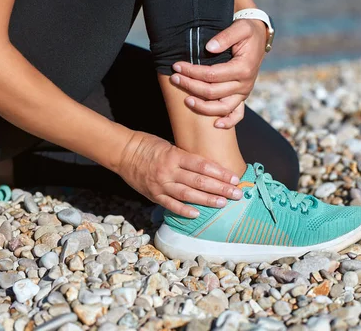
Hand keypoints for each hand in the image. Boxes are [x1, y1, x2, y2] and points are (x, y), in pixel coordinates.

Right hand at [117, 131, 242, 217]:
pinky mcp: (153, 195)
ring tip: (223, 203)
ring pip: (188, 195)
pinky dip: (184, 210)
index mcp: (174, 155)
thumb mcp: (169, 145)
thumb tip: (208, 168)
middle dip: (220, 188)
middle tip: (237, 193)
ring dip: (207, 200)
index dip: (220, 173)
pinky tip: (197, 214)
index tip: (234, 178)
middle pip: (199, 181)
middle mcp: (169, 171)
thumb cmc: (148, 145)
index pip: (202, 165)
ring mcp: (160, 184)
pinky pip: (170, 205)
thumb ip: (186, 158)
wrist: (124, 153)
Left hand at [169, 19, 266, 127]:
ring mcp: (243, 93)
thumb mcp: (240, 27)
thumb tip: (209, 48)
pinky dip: (228, 122)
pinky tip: (215, 125)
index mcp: (243, 68)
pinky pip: (237, 114)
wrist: (258, 37)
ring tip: (186, 101)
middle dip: (190, 86)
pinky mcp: (242, 97)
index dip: (192, 72)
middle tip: (174, 78)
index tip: (176, 66)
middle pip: (212, 92)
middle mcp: (245, 84)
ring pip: (222, 107)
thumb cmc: (247, 31)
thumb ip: (225, 37)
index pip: (212, 75)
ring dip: (202, 107)